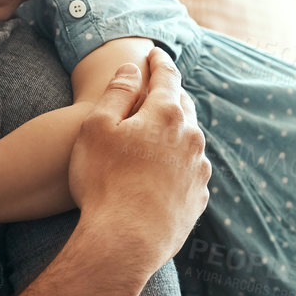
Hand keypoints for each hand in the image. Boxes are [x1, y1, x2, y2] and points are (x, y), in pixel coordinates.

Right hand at [66, 48, 209, 274]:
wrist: (126, 242)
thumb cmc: (104, 183)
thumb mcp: (96, 128)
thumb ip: (116, 93)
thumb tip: (131, 68)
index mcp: (167, 114)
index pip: (166, 76)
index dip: (158, 61)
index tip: (153, 53)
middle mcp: (191, 138)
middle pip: (183, 105)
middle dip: (170, 93)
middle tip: (159, 87)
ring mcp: (198, 170)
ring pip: (191, 139)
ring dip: (178, 129)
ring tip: (162, 129)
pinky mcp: (198, 198)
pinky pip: (192, 170)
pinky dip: (181, 162)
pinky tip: (168, 169)